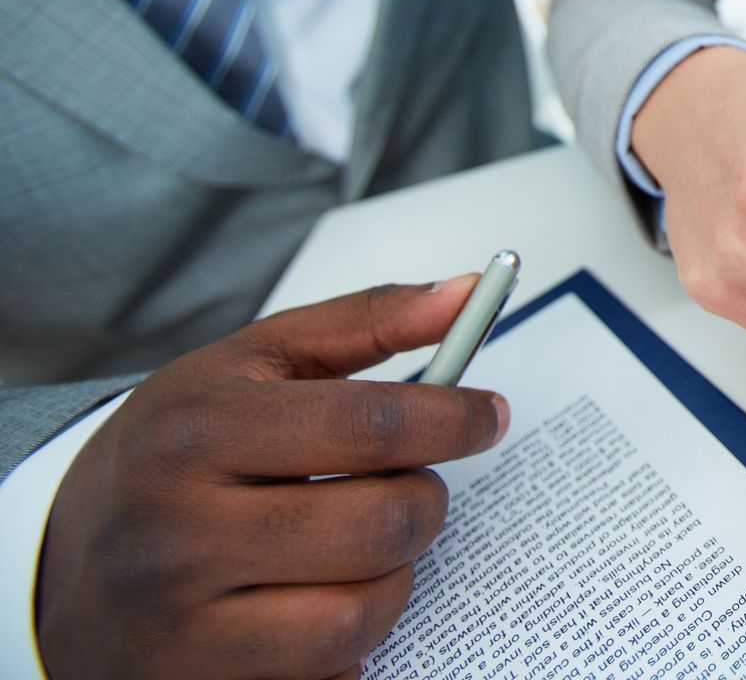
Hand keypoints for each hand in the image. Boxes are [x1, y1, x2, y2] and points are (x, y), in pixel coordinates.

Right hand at [36, 279, 508, 679]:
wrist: (64, 554)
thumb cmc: (176, 448)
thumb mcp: (252, 362)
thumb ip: (366, 322)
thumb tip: (465, 296)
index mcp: (198, 432)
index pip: (371, 425)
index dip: (455, 419)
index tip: (487, 416)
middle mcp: (179, 530)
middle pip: (379, 525)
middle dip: (424, 501)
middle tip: (411, 486)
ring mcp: (181, 621)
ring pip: (361, 613)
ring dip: (395, 576)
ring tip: (366, 544)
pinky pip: (327, 673)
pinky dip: (351, 639)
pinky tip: (324, 598)